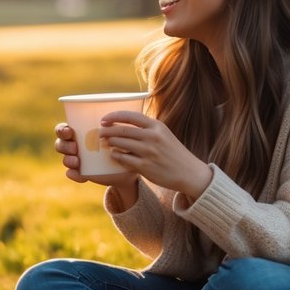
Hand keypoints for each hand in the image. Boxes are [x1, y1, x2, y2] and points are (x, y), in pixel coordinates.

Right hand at [54, 122, 137, 187]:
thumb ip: (114, 126)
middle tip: (75, 148)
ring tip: (77, 161)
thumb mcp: (118, 134)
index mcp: (79, 132)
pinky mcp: (81, 173)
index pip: (63, 129)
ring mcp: (76, 160)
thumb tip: (117, 121)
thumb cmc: (120, 145)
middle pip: (60, 143)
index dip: (62, 130)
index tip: (70, 132)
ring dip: (68, 160)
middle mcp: (74, 145)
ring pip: (64, 159)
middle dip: (64, 146)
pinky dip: (75, 174)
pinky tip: (82, 176)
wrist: (124, 168)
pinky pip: (72, 174)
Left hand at [96, 111, 212, 199]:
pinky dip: (116, 156)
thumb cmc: (173, 152)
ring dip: (110, 143)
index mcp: (157, 126)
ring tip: (106, 143)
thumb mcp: (164, 134)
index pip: (130, 116)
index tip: (103, 119)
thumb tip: (124, 124)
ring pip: (121, 144)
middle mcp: (152, 137)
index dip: (114, 116)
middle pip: (123, 130)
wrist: (189, 172)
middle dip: (108, 131)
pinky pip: (124, 159)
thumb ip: (147, 128)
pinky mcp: (145, 167)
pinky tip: (114, 155)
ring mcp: (149, 152)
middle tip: (100, 133)